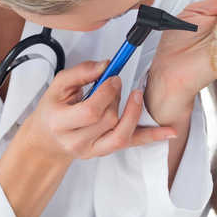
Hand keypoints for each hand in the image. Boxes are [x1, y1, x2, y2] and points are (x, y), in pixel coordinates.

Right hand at [23, 60, 175, 159]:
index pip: (91, 111)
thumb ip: (80, 72)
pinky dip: (153, 136)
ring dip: (133, 112)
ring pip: (122, 135)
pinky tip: (170, 131)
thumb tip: (106, 65)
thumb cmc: (53, 111)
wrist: (46, 140)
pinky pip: (133, 144)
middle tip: (116, 84)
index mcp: (61, 123)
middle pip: (108, 120)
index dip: (107, 92)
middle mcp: (77, 141)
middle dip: (117, 98)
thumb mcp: (58, 86)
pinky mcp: (106, 150)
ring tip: (136, 96)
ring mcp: (93, 149)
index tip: (112, 77)